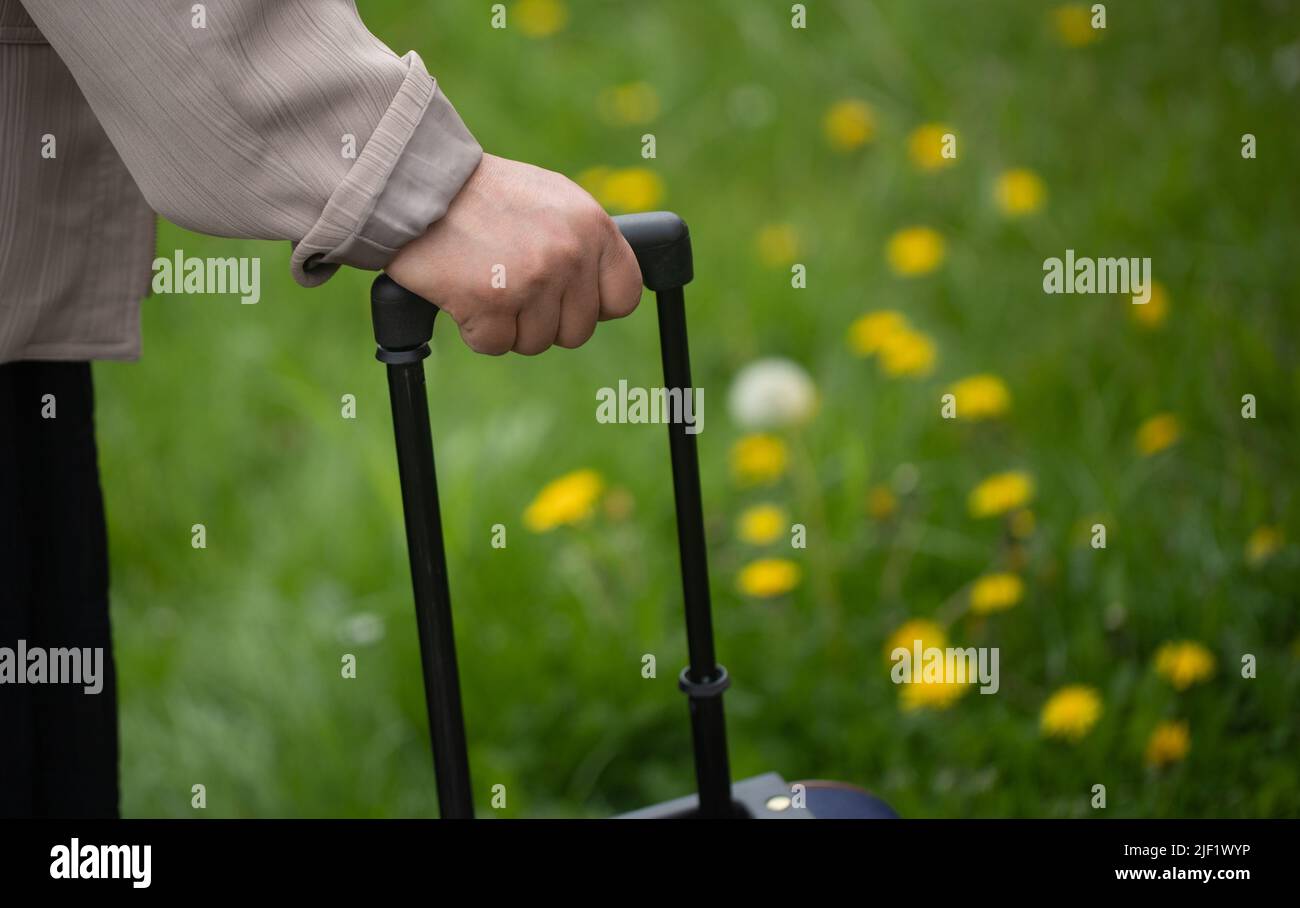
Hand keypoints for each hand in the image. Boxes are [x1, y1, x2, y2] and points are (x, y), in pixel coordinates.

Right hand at [385, 153, 643, 354]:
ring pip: (535, 343)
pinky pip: (494, 345)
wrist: (419, 181)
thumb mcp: (553, 200)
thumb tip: (607, 291)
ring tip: (487, 282)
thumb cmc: (483, 194)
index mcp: (593, 226)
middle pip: (577, 331)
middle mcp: (570, 254)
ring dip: (508, 325)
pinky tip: (464, 293)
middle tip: (514, 287)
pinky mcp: (491, 302)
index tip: (570, 300)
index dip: (596, 306)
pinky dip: (475, 329)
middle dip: (544, 320)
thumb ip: (584, 242)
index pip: (624, 296)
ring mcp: (532, 280)